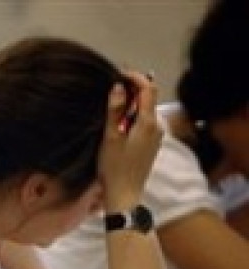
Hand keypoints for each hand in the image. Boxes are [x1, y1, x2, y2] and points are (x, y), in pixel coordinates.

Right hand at [98, 72, 162, 211]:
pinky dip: (134, 115)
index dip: (135, 77)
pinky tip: (119, 121)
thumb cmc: (115, 168)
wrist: (125, 195)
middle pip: (149, 98)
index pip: (148, 89)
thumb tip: (117, 87)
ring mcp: (156, 136)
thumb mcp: (110, 138)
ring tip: (112, 103)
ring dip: (132, 103)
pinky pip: (145, 122)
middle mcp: (157, 126)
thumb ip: (114, 111)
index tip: (119, 73)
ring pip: (147, 110)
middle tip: (112, 86)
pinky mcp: (151, 145)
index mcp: (148, 123)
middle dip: (133, 88)